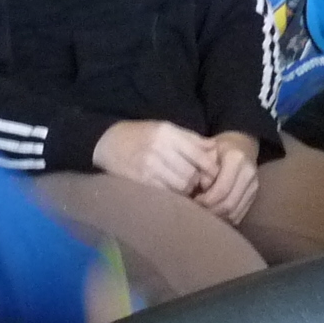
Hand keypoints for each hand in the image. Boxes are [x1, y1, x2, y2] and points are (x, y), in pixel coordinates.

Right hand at [92, 119, 219, 193]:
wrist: (109, 142)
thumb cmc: (142, 134)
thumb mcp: (165, 128)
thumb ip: (190, 138)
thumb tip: (215, 148)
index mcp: (167, 132)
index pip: (199, 154)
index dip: (210, 168)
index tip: (213, 174)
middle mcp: (159, 148)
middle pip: (192, 173)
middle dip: (199, 181)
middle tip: (200, 183)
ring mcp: (149, 166)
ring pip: (181, 185)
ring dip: (187, 189)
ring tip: (186, 187)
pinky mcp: (141, 181)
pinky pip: (167, 193)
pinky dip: (174, 194)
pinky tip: (173, 190)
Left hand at [192, 132, 261, 224]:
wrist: (241, 146)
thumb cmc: (218, 148)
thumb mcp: (206, 151)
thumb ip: (202, 168)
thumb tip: (202, 187)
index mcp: (236, 159)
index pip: (222, 189)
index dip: (206, 200)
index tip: (194, 200)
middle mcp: (249, 173)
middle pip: (229, 204)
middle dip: (211, 211)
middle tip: (197, 210)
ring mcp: (254, 186)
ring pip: (235, 213)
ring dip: (218, 217)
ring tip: (204, 212)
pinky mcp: (254, 196)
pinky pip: (239, 216)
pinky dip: (225, 219)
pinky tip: (214, 212)